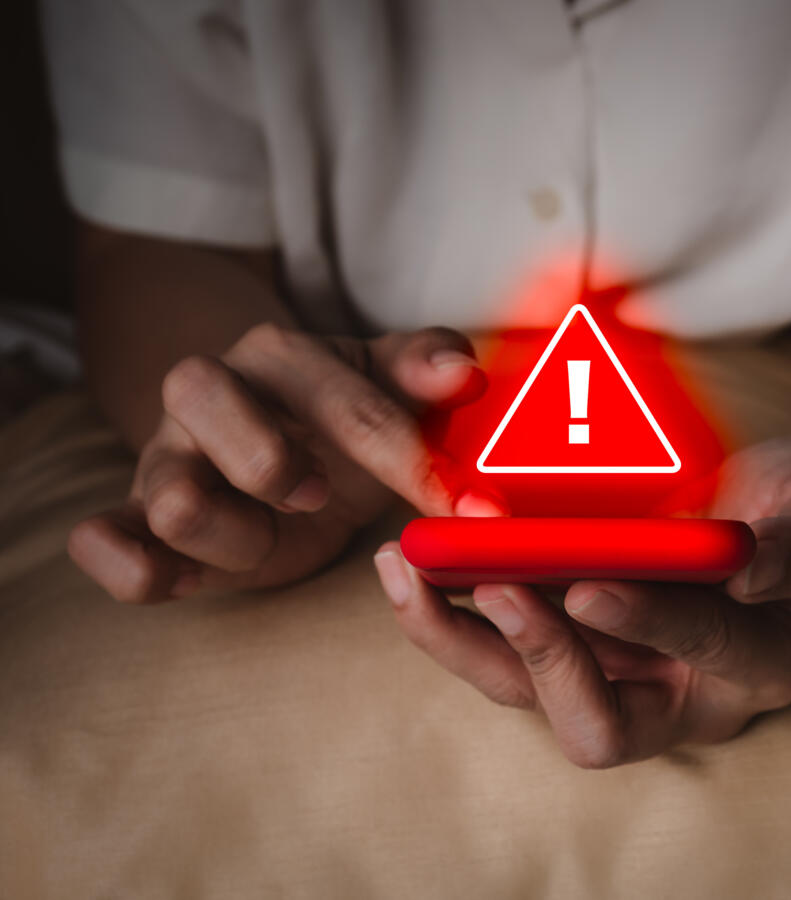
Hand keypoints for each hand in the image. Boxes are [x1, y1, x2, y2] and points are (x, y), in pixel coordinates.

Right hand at [70, 323, 498, 601]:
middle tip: (320, 496)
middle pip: (202, 401)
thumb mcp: (391, 384)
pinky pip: (99, 541)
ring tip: (273, 536)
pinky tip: (190, 581)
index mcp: (280, 355)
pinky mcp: (137, 516)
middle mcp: (207, 393)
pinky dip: (135, 570)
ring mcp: (164, 456)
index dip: (411, 462)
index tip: (466, 512)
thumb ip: (427, 366)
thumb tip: (464, 373)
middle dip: (275, 465)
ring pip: (171, 499)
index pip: (347, 403)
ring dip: (238, 538)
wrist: (287, 454)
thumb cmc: (346, 419)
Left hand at [375, 436, 790, 767]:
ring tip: (406, 566)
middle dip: (533, 658)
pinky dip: (452, 608)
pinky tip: (412, 559)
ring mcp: (618, 675)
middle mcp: (680, 694)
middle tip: (485, 581)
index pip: (704, 654)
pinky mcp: (572, 646)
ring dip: (459, 637)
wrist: (771, 509)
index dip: (650, 624)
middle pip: (592, 721)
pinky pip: (503, 648)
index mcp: (757, 667)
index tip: (590, 587)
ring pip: (525, 690)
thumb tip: (753, 575)